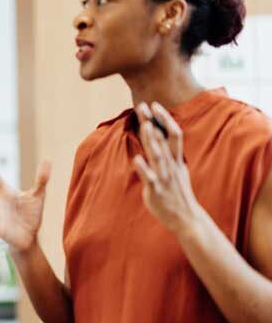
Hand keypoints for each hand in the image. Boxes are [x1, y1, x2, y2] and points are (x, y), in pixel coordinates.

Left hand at [132, 102, 203, 234]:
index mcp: (176, 159)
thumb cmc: (177, 191)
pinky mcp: (157, 190)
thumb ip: (168, 152)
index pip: (173, 134)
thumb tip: (157, 134)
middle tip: (144, 105)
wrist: (186, 218)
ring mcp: (165, 177)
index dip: (164, 119)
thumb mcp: (177, 168)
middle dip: (154, 122)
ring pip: (158, 156)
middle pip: (163, 139)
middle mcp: (171, 165)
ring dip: (151, 140)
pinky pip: (151, 178)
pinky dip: (144, 169)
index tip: (154, 104)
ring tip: (144, 125)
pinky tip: (137, 159)